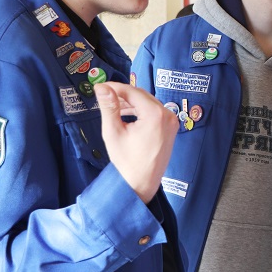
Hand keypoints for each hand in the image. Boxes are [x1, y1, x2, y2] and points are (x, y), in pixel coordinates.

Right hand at [95, 82, 177, 202]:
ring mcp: (171, 122)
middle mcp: (167, 115)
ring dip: (130, 103)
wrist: (141, 184)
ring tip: (112, 108)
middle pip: (141, 96)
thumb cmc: (127, 161)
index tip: (100, 87)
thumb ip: (108, 107)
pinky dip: (140, 111)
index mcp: (155, 115)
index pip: (132, 92)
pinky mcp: (170, 128)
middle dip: (122, 95)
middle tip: (104, 96)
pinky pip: (154, 112)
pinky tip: (125, 115)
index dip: (114, 88)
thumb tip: (102, 87)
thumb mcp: (113, 132)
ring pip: (147, 103)